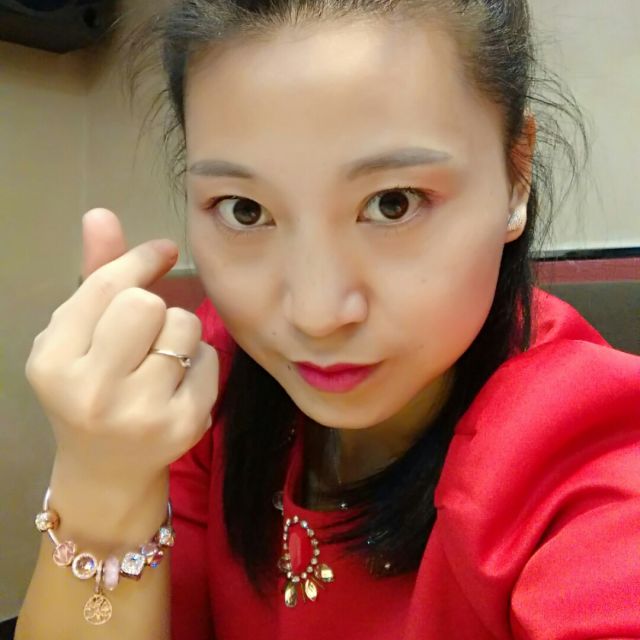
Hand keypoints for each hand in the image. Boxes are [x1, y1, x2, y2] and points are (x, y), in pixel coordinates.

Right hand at [25, 208, 218, 487]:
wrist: (107, 469)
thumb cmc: (90, 390)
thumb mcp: (77, 337)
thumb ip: (93, 276)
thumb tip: (101, 214)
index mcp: (52, 363)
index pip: (105, 287)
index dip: (139, 259)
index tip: (162, 250)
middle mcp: (91, 391)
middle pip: (146, 304)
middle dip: (153, 307)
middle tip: (145, 332)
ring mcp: (140, 413)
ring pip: (184, 326)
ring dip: (179, 332)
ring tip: (161, 359)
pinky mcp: (184, 426)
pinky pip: (211, 358)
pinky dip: (200, 360)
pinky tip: (178, 384)